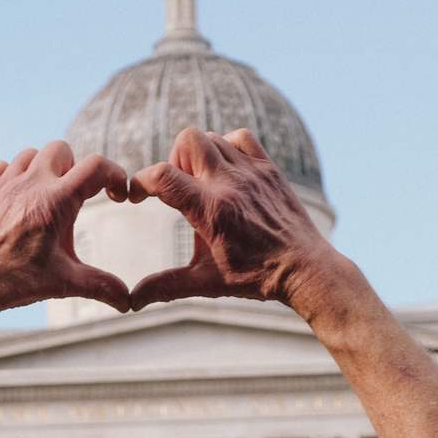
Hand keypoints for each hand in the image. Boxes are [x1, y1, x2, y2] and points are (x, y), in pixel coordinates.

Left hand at [0, 141, 131, 336]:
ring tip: (47, 198)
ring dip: (44, 169)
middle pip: (62, 150)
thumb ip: (101, 286)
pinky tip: (19, 199)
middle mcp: (31, 183)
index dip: (114, 175)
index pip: (96, 167)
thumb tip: (128, 302)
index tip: (117, 194)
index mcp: (56, 201)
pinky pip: (3, 166)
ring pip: (32, 154)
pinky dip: (15, 176)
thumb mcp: (64, 283)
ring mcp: (4, 184)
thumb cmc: (17, 282)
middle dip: (75, 169)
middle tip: (75, 198)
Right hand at [124, 128, 343, 311]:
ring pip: (212, 137)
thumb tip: (132, 300)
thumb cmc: (256, 277)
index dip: (140, 181)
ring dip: (199, 155)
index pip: (163, 177)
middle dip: (173, 160)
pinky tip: (226, 171)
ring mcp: (251, 172)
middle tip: (179, 188)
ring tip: (202, 183)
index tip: (136, 196)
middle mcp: (230, 184)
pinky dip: (227, 146)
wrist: (304, 269)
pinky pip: (241, 138)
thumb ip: (166, 286)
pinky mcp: (268, 169)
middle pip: (187, 140)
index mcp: (210, 211)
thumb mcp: (206, 283)